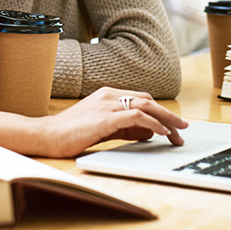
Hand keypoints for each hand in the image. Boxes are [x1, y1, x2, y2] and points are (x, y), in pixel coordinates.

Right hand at [33, 87, 187, 157]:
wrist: (47, 135)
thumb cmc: (71, 132)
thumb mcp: (103, 128)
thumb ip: (125, 128)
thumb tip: (149, 132)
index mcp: (107, 94)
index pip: (142, 99)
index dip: (160, 112)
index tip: (173, 126)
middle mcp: (109, 95)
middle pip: (148, 101)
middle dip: (169, 115)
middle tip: (183, 128)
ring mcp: (106, 105)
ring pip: (145, 106)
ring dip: (166, 119)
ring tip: (178, 131)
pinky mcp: (104, 118)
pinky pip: (136, 117)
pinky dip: (152, 124)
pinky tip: (161, 132)